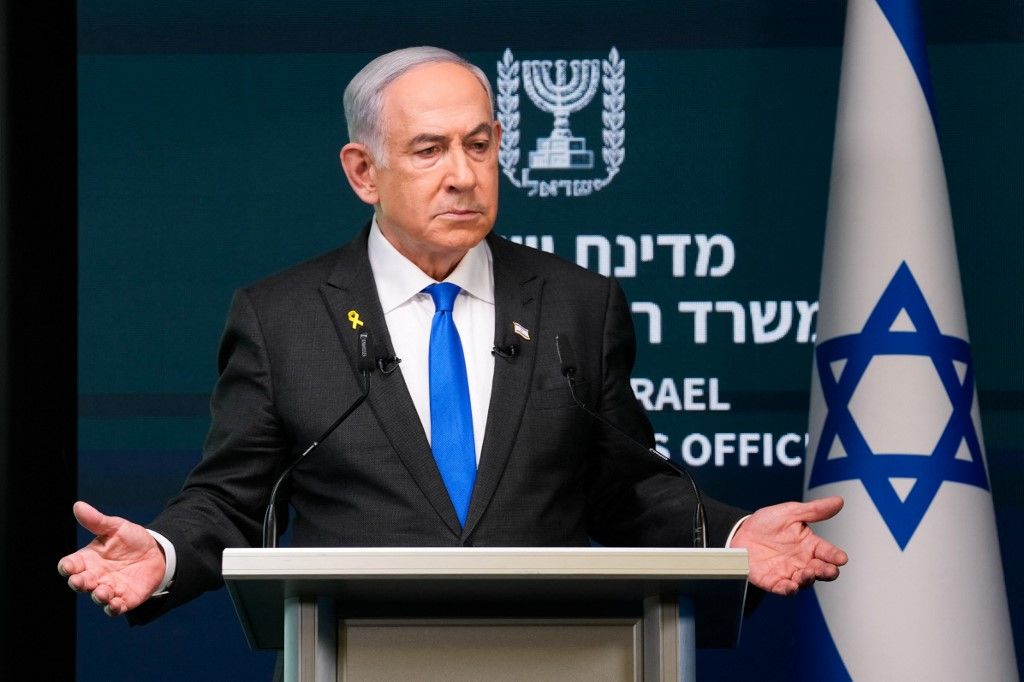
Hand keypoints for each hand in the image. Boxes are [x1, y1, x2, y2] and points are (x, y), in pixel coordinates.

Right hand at [57, 501, 165, 615]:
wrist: (156, 552)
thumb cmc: (130, 540)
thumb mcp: (115, 527)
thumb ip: (97, 521)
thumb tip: (78, 506)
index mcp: (88, 559)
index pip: (71, 565)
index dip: (67, 566)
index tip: (68, 565)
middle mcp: (95, 576)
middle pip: (80, 583)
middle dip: (79, 583)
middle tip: (79, 581)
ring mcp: (109, 588)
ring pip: (98, 596)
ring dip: (98, 596)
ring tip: (102, 592)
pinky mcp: (124, 599)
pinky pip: (115, 607)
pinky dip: (113, 608)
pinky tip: (115, 604)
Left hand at [730, 496, 847, 595]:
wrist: (740, 532)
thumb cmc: (766, 523)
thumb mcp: (790, 512)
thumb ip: (814, 510)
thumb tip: (838, 501)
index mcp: (809, 545)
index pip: (828, 552)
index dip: (835, 556)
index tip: (841, 558)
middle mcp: (802, 561)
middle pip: (821, 570)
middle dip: (827, 571)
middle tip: (829, 569)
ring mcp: (788, 572)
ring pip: (804, 581)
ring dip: (808, 579)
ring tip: (808, 573)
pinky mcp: (773, 581)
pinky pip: (783, 589)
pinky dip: (788, 589)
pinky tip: (792, 587)